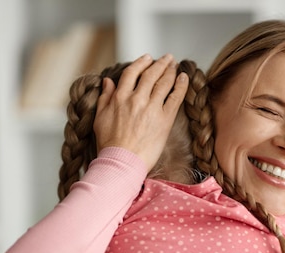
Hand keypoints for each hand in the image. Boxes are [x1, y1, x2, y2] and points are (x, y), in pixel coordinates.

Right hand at [93, 53, 188, 170]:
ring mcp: (151, 108)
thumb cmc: (109, 144)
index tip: (148, 58)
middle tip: (168, 58)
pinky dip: (181, 85)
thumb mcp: (100, 118)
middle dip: (160, 63)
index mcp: (120, 97)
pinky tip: (184, 78)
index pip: (132, 72)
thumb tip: (108, 81)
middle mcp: (136, 99)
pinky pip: (175, 97)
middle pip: (151, 74)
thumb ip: (105, 97)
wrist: (122, 162)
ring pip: (164, 83)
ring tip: (175, 65)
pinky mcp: (164, 119)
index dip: (141, 63)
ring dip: (171, 71)